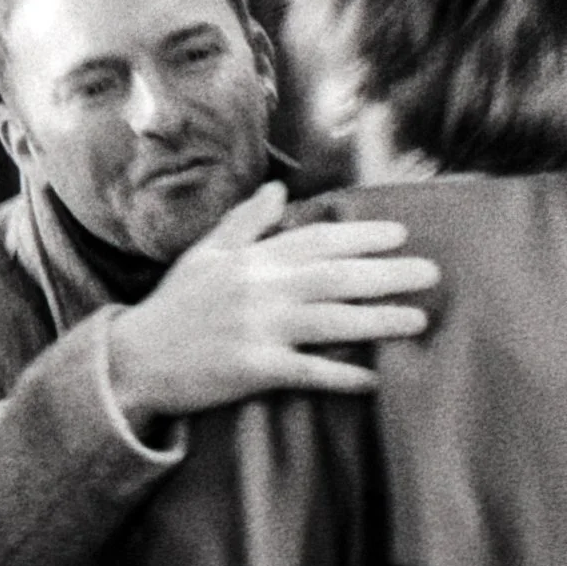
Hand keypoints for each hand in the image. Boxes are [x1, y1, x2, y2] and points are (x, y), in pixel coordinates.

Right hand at [105, 182, 436, 426]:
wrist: (134, 358)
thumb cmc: (174, 305)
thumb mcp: (205, 253)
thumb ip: (245, 221)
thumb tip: (278, 188)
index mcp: (251, 258)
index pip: (318, 238)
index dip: (363, 235)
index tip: (401, 234)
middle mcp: (260, 288)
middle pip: (336, 277)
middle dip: (388, 273)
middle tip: (432, 272)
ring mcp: (258, 329)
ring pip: (332, 321)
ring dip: (379, 319)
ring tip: (419, 319)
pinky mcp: (253, 369)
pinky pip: (308, 372)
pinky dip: (343, 374)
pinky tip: (377, 377)